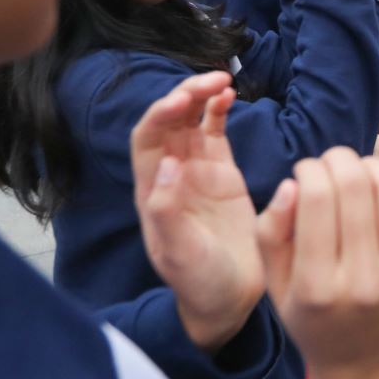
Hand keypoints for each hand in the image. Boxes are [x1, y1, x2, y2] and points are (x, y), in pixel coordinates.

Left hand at [130, 73, 263, 353]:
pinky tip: (229, 94)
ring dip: (201, 95)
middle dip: (184, 95)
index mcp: (153, 192)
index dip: (160, 114)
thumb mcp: (180, 255)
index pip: (148, 139)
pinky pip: (215, 131)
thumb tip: (168, 166)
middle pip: (169, 121)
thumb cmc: (200, 283)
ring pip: (191, 120)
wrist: (230, 299)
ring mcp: (197, 171)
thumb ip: (168, 213)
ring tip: (223, 79)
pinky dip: (219, 109)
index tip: (181, 100)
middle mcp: (170, 175)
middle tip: (209, 80)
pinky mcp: (223, 172)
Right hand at [255, 150, 378, 378]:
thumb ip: (271, 232)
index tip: (305, 171)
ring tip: (358, 172)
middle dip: (339, 159)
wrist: (361, 369)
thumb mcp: (274, 285)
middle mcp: (363, 281)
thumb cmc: (311, 321)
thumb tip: (293, 184)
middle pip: (357, 186)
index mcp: (317, 286)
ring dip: (372, 166)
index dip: (310, 169)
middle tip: (331, 162)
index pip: (319, 198)